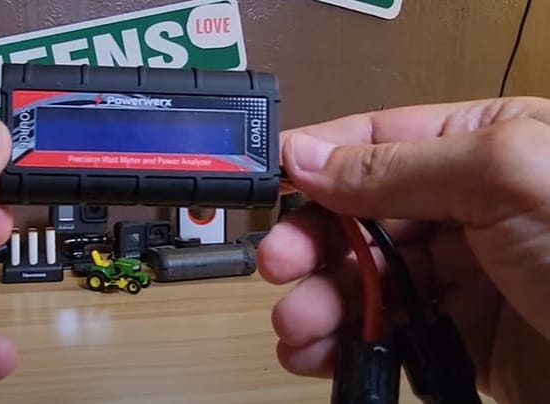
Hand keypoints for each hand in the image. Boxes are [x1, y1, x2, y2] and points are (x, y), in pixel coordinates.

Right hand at [258, 96, 549, 402]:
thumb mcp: (506, 177)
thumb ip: (400, 164)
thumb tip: (308, 155)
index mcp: (483, 145)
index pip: (377, 141)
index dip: (319, 163)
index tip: (272, 191)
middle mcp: (469, 207)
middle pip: (361, 217)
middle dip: (313, 243)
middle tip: (280, 268)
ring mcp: (465, 275)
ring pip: (367, 281)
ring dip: (319, 302)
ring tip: (296, 328)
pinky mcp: (465, 338)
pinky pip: (388, 334)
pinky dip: (346, 344)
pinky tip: (321, 353)